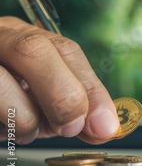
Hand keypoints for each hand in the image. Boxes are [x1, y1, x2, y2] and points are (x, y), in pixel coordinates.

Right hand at [0, 16, 118, 143]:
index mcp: (25, 36)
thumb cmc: (9, 97)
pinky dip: (1, 128)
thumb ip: (76, 108)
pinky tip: (2, 127)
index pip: (65, 50)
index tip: (105, 126)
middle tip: (71, 127)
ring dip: (24, 119)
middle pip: (32, 51)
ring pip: (1, 81)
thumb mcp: (44, 97)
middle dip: (62, 96)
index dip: (90, 88)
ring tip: (26, 129)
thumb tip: (106, 127)